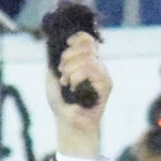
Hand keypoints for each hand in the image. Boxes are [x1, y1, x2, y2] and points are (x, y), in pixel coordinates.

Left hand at [46, 29, 110, 156]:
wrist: (68, 122)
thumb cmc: (62, 102)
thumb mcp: (53, 78)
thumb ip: (57, 61)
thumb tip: (56, 43)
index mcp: (86, 62)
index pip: (89, 41)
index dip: (78, 38)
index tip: (67, 44)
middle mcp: (97, 66)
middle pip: (88, 46)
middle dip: (69, 56)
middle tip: (62, 73)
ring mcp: (103, 74)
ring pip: (88, 57)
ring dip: (71, 69)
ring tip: (66, 82)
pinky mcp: (107, 84)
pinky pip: (92, 69)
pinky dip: (77, 76)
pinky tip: (73, 87)